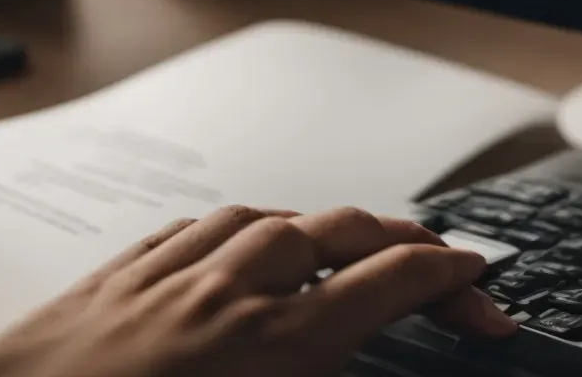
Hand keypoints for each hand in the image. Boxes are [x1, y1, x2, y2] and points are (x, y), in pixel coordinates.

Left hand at [0, 205, 516, 376]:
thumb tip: (358, 365)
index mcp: (269, 349)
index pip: (390, 284)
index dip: (452, 280)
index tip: (479, 286)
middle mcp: (220, 299)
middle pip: (338, 233)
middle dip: (402, 240)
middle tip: (438, 262)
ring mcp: (158, 283)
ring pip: (263, 219)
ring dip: (318, 227)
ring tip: (345, 244)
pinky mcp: (102, 285)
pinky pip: (184, 231)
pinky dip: (230, 230)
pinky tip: (236, 241)